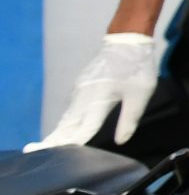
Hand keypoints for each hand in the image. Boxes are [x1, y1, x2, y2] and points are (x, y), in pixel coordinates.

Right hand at [27, 34, 162, 149]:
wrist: (127, 40)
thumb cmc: (137, 67)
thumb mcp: (140, 94)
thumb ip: (129, 119)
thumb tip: (121, 141)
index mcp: (98, 98)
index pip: (84, 128)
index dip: (76, 142)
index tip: (64, 155)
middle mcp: (84, 95)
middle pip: (68, 124)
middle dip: (56, 140)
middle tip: (42, 153)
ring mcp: (80, 89)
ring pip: (68, 116)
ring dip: (61, 131)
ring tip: (52, 147)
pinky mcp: (81, 85)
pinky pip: (71, 108)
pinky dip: (67, 121)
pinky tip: (67, 129)